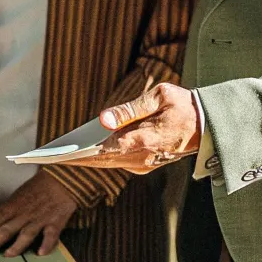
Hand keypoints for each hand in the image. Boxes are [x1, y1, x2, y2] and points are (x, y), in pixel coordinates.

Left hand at [0, 171, 78, 256]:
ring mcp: (38, 218)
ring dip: (17, 244)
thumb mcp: (15, 199)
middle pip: (2, 230)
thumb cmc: (35, 189)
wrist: (61, 178)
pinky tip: (41, 253)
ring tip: (7, 256)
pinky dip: (47, 243)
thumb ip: (3, 215)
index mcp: (8, 209)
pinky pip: (51, 233)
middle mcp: (21, 215)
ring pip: (25, 233)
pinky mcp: (55, 221)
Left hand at [71, 83, 201, 173]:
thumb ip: (131, 108)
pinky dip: (101, 159)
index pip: (108, 148)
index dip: (83, 152)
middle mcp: (144, 157)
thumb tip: (104, 118)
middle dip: (78, 159)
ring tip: (63, 154)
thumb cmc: (184, 105)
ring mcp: (145, 164)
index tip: (63, 153)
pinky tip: (84, 152)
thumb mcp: (160, 97)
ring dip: (87, 161)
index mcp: (146, 139)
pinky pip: (118, 163)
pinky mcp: (146, 165)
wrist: (209, 125)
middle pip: (104, 160)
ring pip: (110, 164)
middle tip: (53, 157)